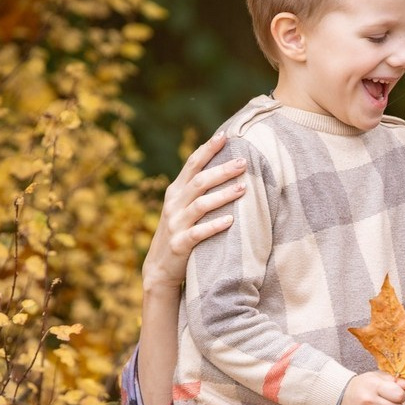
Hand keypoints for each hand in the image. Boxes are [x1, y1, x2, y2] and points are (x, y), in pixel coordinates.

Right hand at [141, 133, 247, 296]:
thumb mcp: (183, 208)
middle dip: (222, 170)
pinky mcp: (180, 245)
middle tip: (243, 162)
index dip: (207, 149)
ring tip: (243, 188)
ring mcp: (176, 224)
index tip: (225, 136)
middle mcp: (174, 205)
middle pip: (199, 181)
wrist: (160, 268)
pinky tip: (231, 221)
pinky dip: (215, 226)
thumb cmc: (179, 233)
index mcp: (176, 192)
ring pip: (200, 205)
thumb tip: (222, 168)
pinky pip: (198, 233)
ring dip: (222, 195)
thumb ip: (196, 190)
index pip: (192, 165)